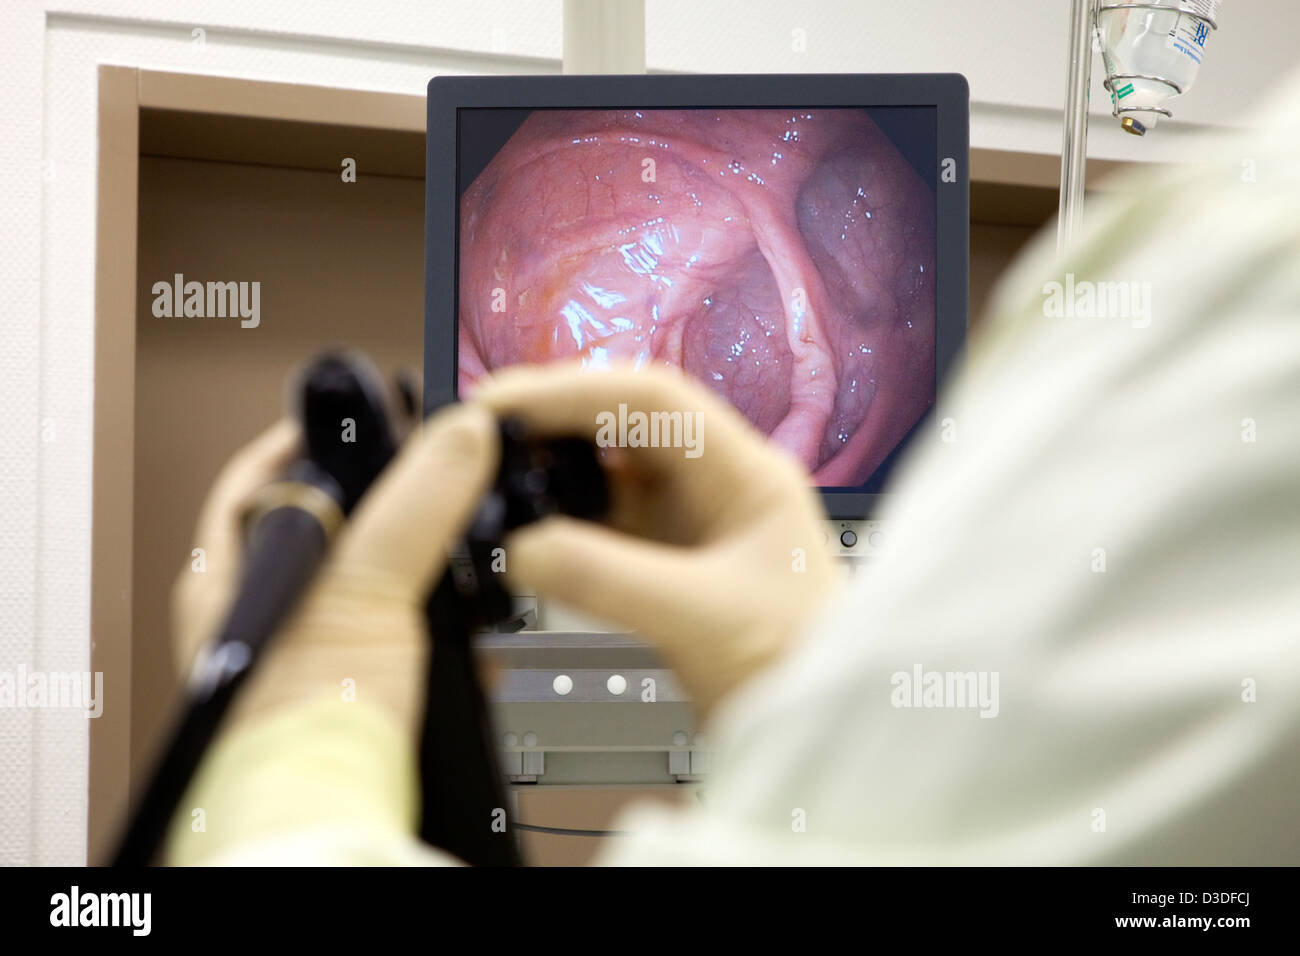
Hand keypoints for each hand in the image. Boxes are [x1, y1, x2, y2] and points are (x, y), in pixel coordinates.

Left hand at [171, 403, 499, 735]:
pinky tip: (473, 639)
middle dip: (390, 507)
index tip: (364, 415)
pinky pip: (407, 641)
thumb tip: (459, 433)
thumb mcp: (363, 587)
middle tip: (435, 481)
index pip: (263, 476)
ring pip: (377, 586)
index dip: (313, 438)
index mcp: (232, 575)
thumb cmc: (296, 727)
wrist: (328, 821)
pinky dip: (445, 634)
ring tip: (466, 556)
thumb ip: (414, 505)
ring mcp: (315, 655)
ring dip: (428, 575)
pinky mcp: (361, 693)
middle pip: (332, 527)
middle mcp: (267, 613)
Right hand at [474, 363, 839, 716]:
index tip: (507, 401)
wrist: (822, 735)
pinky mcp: (666, 568)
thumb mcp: (702, 618)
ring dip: (552, 469)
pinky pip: (601, 527)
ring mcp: (690, 527)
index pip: (652, 401)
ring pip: (607, 474)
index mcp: (746, 476)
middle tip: (482, 428)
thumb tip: (523, 549)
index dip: (573, 390)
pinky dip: (559, 524)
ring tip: (493, 473)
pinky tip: (525, 531)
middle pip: (623, 425)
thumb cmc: (803, 669)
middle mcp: (717, 489)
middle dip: (554, 419)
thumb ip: (608, 580)